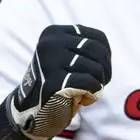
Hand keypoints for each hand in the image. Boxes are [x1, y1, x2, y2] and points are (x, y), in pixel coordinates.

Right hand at [7, 24, 111, 139]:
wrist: (32, 107)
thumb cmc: (57, 80)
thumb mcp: (65, 55)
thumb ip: (83, 47)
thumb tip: (106, 51)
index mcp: (54, 33)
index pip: (97, 36)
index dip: (107, 53)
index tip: (104, 67)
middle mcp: (50, 43)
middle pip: (96, 49)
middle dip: (106, 67)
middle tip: (103, 80)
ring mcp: (50, 62)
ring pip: (94, 67)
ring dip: (100, 80)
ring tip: (94, 88)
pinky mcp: (53, 82)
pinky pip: (88, 81)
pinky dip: (93, 89)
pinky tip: (87, 95)